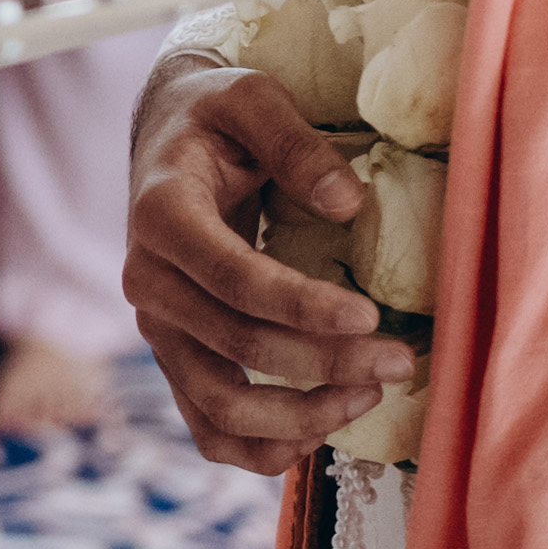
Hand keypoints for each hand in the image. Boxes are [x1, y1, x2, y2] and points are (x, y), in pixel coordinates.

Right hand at [120, 60, 409, 472]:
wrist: (165, 146)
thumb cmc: (216, 118)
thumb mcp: (250, 99)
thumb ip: (295, 142)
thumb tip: (347, 202)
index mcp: (160, 214)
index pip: (233, 280)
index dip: (303, 308)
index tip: (371, 315)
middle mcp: (147, 281)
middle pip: (237, 349)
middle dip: (326, 364)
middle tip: (400, 360)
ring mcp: (158, 330)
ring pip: (221, 408)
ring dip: (302, 416)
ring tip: (371, 392)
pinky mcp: (174, 360)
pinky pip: (210, 432)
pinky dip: (265, 449)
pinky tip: (324, 426)